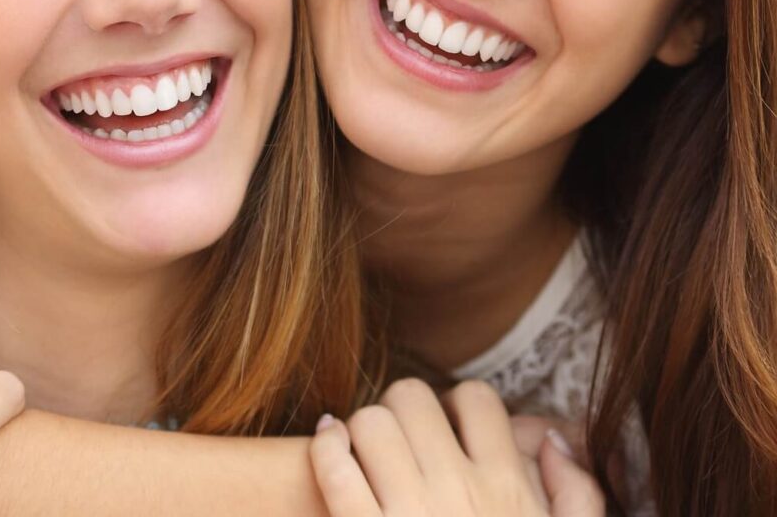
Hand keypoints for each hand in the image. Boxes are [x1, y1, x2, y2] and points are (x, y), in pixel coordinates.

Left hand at [310, 378, 604, 516]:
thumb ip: (578, 497)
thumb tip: (554, 440)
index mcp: (507, 491)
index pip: (478, 399)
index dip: (461, 403)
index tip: (451, 425)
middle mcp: (457, 493)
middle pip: (414, 398)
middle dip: (406, 408)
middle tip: (405, 434)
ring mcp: (407, 516)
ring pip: (370, 422)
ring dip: (365, 426)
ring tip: (369, 448)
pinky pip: (333, 466)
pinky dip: (326, 445)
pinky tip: (331, 443)